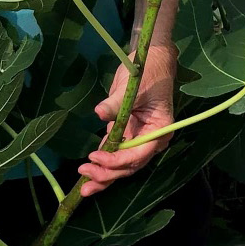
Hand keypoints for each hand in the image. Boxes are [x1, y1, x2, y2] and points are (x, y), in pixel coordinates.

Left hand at [77, 43, 176, 197]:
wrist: (151, 60)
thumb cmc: (147, 72)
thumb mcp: (133, 87)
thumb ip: (116, 103)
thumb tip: (100, 113)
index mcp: (159, 131)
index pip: (138, 154)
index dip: (117, 160)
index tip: (96, 158)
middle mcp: (151, 140)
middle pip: (130, 164)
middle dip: (108, 174)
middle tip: (85, 180)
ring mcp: (139, 137)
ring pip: (122, 163)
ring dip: (104, 174)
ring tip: (84, 185)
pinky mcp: (127, 132)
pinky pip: (115, 151)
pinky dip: (103, 161)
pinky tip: (89, 171)